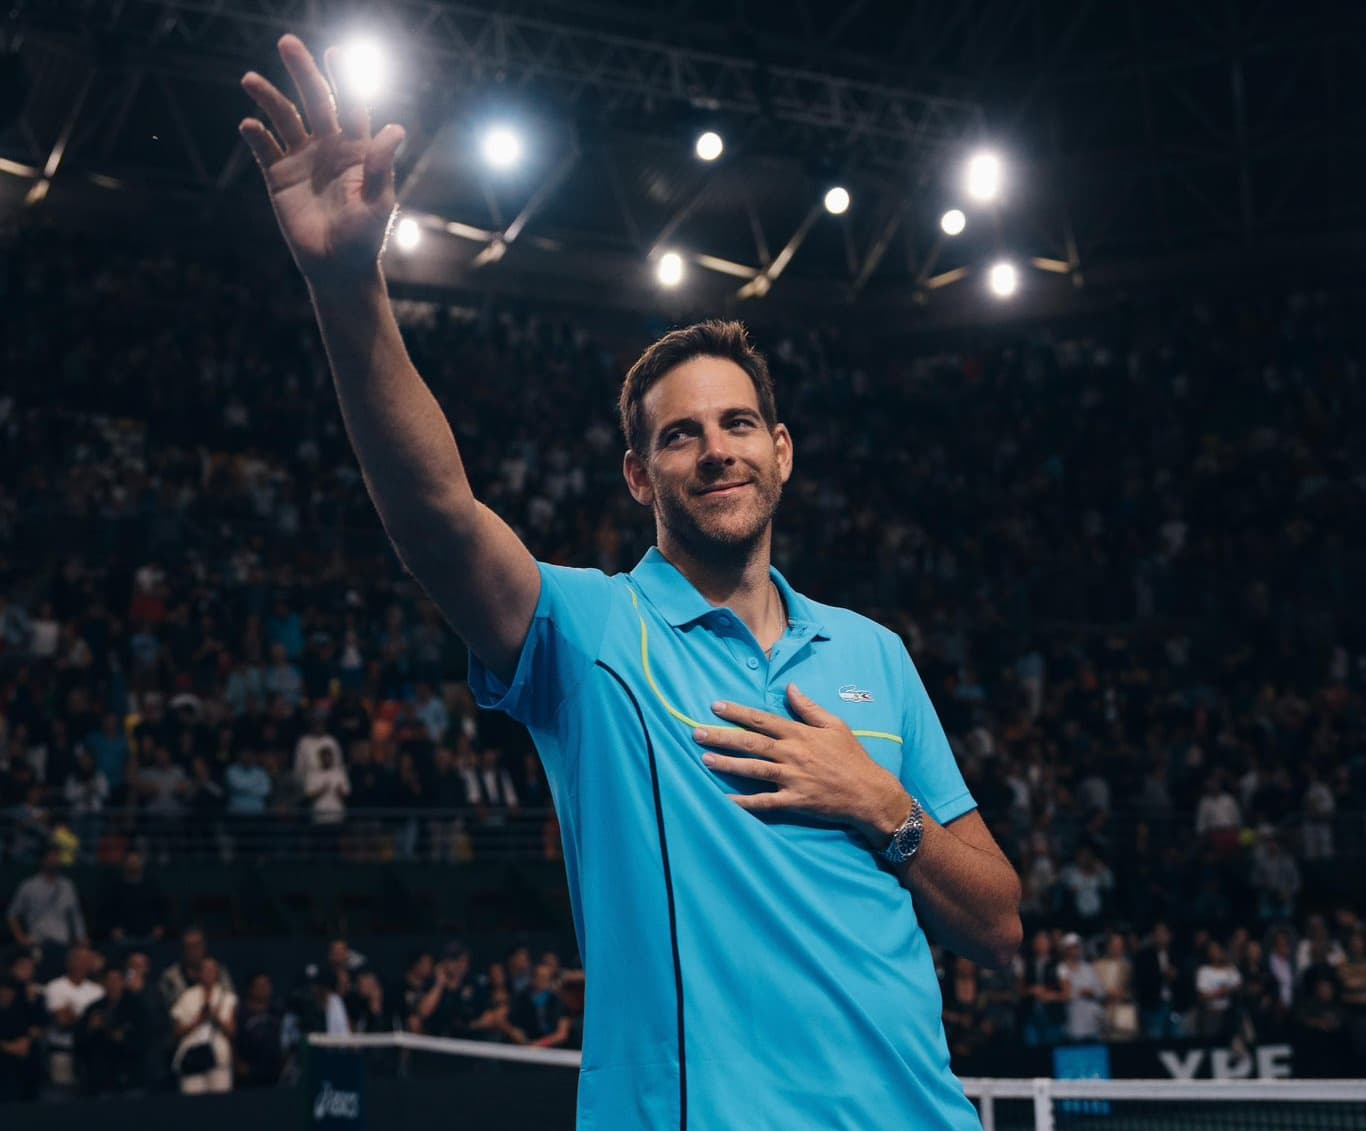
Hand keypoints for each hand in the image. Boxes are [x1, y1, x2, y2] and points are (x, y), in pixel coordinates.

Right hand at [239, 34, 405, 283]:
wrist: (337, 269)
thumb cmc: (364, 238)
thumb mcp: (378, 203)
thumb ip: (380, 167)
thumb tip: (395, 130)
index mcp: (357, 150)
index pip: (352, 105)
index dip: (345, 78)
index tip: (336, 53)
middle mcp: (328, 147)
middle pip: (315, 101)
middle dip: (302, 72)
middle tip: (288, 43)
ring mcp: (302, 160)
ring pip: (284, 118)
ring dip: (268, 98)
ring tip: (250, 79)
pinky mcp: (278, 177)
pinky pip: (264, 149)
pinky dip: (255, 135)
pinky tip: (249, 125)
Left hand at [693, 684, 910, 845]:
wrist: (869, 792)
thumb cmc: (852, 757)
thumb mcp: (835, 725)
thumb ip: (809, 707)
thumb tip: (790, 687)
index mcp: (800, 733)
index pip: (762, 719)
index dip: (737, 712)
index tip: (715, 706)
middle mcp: (792, 754)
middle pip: (751, 742)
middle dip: (722, 737)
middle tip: (696, 732)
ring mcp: (792, 778)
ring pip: (753, 769)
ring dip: (727, 764)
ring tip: (704, 759)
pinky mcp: (795, 800)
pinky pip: (765, 802)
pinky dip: (744, 802)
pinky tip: (725, 800)